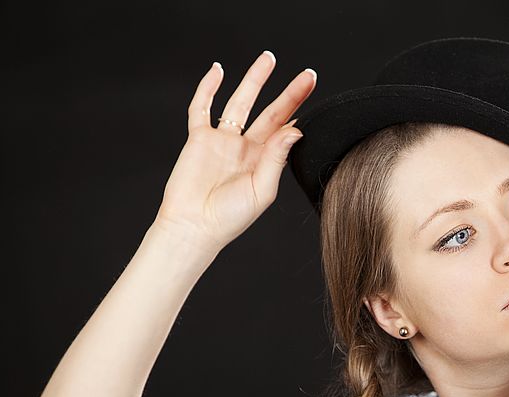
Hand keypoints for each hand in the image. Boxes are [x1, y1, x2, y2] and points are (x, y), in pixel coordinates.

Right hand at [154, 51, 315, 253]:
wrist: (194, 227)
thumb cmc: (230, 218)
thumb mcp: (262, 189)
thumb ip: (277, 157)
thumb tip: (295, 129)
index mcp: (265, 162)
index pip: (287, 131)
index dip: (300, 114)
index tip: (315, 98)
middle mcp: (246, 148)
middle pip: (271, 112)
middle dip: (290, 93)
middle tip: (308, 75)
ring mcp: (223, 141)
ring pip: (241, 102)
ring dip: (254, 80)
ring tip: (268, 59)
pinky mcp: (199, 139)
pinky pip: (202, 108)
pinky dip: (207, 88)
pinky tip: (217, 70)